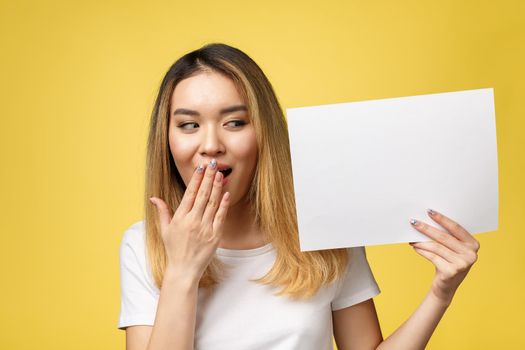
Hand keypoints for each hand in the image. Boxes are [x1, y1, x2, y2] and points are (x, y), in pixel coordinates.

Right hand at [149, 159, 230, 279]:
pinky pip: (220, 217)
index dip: (196, 179)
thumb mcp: (164, 229)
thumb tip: (154, 197)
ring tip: (220, 174)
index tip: (201, 168)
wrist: (184, 270)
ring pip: (213, 203)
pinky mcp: (215, 236)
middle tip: (214, 164)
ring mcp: (205, 229)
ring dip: (217, 187)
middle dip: (209, 178)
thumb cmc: (174, 249)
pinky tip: (227, 193)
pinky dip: (224, 205)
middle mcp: (193, 221)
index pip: (190, 194)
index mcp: (180, 218)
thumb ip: (162, 211)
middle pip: (203, 195)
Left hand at [409, 209, 479, 304]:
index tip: (429, 211)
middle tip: (413, 222)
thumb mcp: (451, 249)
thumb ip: (446, 237)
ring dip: (421, 241)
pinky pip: (432, 256)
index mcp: (473, 244)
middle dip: (427, 228)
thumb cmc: (447, 262)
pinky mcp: (451, 272)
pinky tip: (415, 247)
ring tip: (412, 237)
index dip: (442, 219)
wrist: (446, 287)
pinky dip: (421, 250)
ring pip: (436, 247)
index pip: (456, 228)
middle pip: (444, 237)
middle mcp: (471, 254)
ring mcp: (462, 264)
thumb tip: (426, 220)